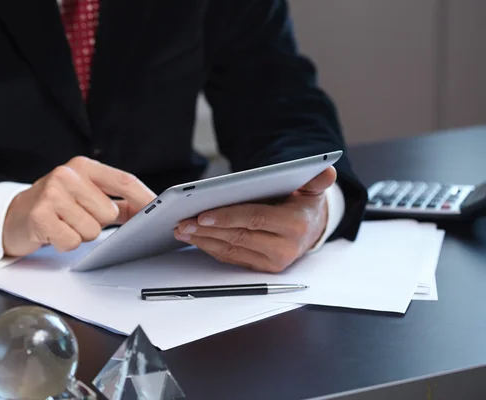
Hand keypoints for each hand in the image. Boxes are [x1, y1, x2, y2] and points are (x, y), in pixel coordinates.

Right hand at [3, 157, 155, 255]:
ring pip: (91, 230)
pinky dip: (65, 243)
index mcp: (83, 167)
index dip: (144, 197)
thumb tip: (148, 212)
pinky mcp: (40, 216)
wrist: (13, 216)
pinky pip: (72, 241)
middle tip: (77, 218)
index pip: (124, 180)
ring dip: (80, 234)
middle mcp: (67, 175)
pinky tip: (54, 232)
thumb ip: (118, 202)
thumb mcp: (85, 196)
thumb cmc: (55, 206)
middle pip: (109, 212)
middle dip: (98, 223)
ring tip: (64, 224)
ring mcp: (52, 194)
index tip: (159, 209)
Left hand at [174, 167, 336, 272]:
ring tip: (182, 229)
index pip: (254, 220)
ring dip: (203, 241)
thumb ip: (316, 180)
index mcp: (294, 226)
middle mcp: (283, 248)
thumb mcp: (312, 189)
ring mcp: (271, 262)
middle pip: (238, 237)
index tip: (203, 215)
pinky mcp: (260, 268)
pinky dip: (210, 248)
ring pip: (230, 250)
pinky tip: (195, 238)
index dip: (227, 217)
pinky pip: (230, 258)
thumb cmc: (303, 205)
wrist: (311, 230)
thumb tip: (327, 169)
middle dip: (207, 230)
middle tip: (183, 221)